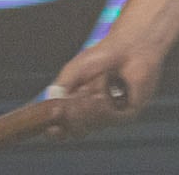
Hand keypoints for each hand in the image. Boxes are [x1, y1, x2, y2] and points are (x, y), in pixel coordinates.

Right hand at [44, 38, 161, 137]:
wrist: (128, 47)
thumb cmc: (103, 56)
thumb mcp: (74, 70)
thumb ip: (61, 87)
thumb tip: (50, 103)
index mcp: (77, 106)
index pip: (63, 129)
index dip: (56, 131)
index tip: (52, 128)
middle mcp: (93, 115)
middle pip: (76, 131)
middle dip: (71, 115)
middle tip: (70, 100)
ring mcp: (109, 117)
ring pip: (91, 125)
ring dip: (88, 102)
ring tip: (94, 82)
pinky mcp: (126, 115)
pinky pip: (108, 118)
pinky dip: (103, 99)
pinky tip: (107, 83)